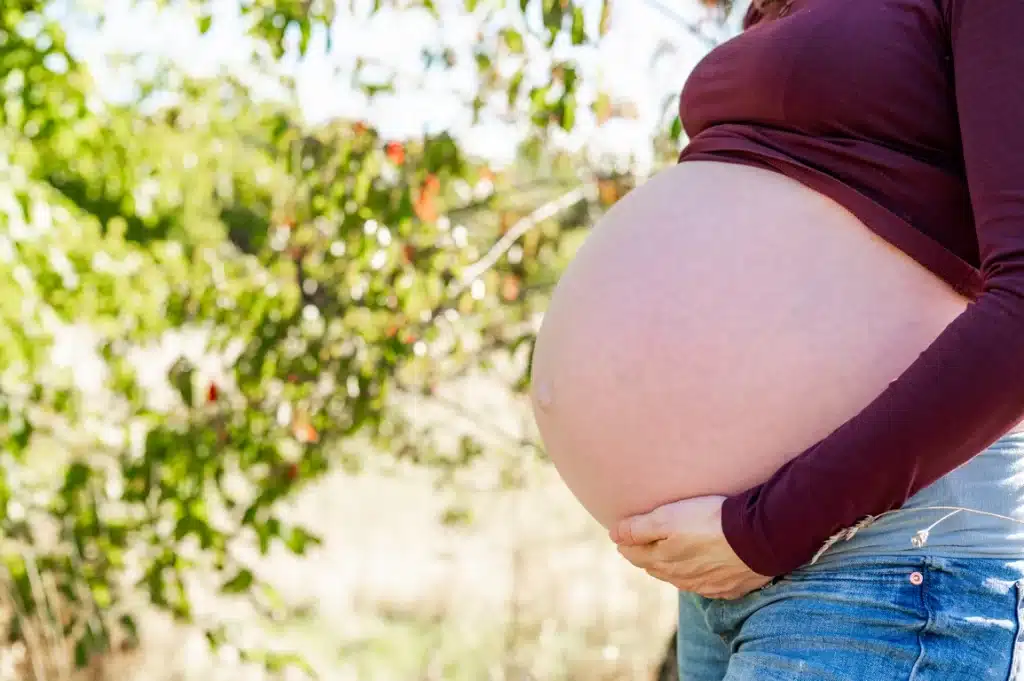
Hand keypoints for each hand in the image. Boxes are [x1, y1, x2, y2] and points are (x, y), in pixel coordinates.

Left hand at [610, 495, 773, 598]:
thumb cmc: (710, 521)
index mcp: (663, 560)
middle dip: (647, 556)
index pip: (635, 555)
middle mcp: (681, 578)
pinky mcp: (729, 588)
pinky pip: (706, 585)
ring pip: (680, 578)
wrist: (758, 537)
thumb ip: (639, 528)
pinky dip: (699, 575)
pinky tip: (702, 568)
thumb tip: (613, 534)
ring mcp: (706, 585)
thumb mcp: (668, 517)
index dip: (627, 544)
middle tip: (642, 544)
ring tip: (670, 554)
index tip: (622, 536)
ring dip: (672, 567)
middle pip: (656, 568)